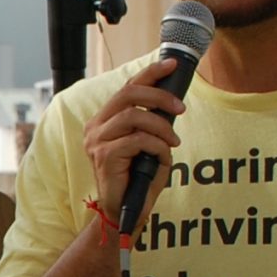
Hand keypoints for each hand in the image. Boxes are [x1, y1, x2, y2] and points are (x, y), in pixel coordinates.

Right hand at [83, 56, 187, 232]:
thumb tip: (172, 103)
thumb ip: (153, 124)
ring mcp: (96, 141)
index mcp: (104, 121)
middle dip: (159, 96)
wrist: (126, 212)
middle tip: (181, 108)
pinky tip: (162, 156)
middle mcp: (96, 127)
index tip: (172, 64)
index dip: (150, 73)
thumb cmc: (139, 179)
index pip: (126, 87)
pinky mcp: (103, 156)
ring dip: (161, 126)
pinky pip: (138, 140)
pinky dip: (157, 145)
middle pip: (128, 93)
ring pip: (134, 115)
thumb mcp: (149, 145)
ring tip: (173, 141)